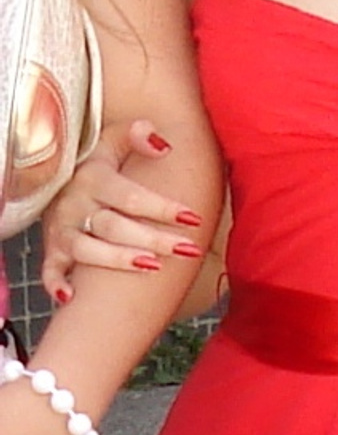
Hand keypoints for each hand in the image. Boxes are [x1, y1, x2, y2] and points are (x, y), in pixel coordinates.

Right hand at [42, 119, 204, 302]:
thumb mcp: (109, 142)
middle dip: (153, 239)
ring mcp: (63, 230)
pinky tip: (70, 298)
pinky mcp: (52, 250)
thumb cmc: (92, 166)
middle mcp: (76, 205)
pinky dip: (56, 283)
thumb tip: (164, 144)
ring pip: (87, 249)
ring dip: (117, 259)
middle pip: (116, 226)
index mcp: (93, 179)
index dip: (162, 207)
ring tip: (151, 267)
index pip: (131, 196)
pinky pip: (50, 269)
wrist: (46, 176)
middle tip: (188, 250)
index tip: (193, 218)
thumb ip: (134, 136)